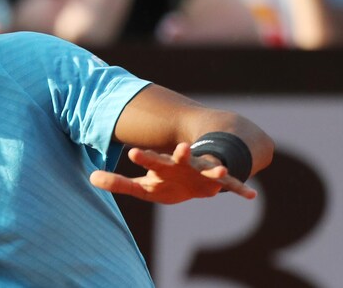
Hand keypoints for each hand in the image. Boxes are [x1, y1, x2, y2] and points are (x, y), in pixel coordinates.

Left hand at [88, 142, 256, 203]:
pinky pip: (233, 186)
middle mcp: (184, 166)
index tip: (133, 152)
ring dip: (216, 170)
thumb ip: (118, 183)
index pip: (151, 161)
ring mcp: (203, 173)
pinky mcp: (219, 182)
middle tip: (182, 148)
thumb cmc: (168, 181)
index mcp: (164, 167)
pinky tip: (251, 195)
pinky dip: (241, 189)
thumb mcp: (143, 186)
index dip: (144, 158)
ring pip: (210, 170)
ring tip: (224, 169)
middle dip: (181, 155)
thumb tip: (90, 178)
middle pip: (181, 160)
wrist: (199, 172)